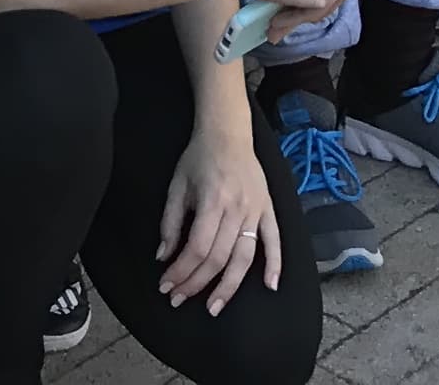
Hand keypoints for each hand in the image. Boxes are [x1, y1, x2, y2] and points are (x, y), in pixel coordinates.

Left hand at [156, 118, 278, 312]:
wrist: (227, 132)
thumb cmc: (198, 157)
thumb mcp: (177, 185)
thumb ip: (170, 222)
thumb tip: (164, 256)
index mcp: (212, 201)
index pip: (197, 248)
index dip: (181, 272)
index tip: (166, 286)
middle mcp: (237, 209)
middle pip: (218, 258)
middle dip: (197, 284)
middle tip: (179, 300)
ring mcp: (256, 210)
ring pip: (245, 257)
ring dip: (229, 286)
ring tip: (214, 306)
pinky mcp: (268, 209)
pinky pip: (275, 240)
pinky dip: (275, 264)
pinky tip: (270, 286)